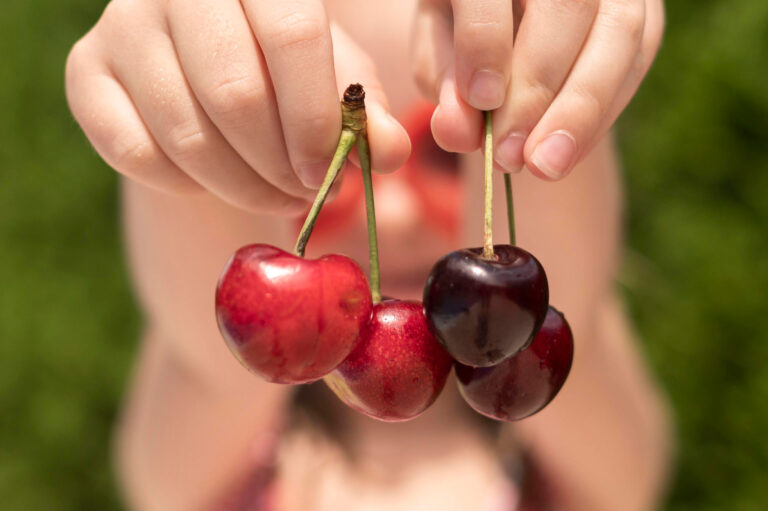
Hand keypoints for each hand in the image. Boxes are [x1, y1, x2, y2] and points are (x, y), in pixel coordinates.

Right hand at [66, 0, 409, 214]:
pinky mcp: (85, 72)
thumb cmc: (286, 70)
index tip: (330, 175)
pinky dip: (186, 186)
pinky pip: (136, 155)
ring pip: (187, 136)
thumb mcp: (334, 79)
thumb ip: (365, 112)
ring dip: (243, 187)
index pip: (292, 35)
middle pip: (235, 93)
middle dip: (280, 166)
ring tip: (275, 194)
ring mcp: (122, 24)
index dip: (315, 119)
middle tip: (304, 193)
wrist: (207, 65)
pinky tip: (214, 179)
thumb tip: (387, 152)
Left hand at [412, 0, 664, 179]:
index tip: (481, 101)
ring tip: (543, 166)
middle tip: (508, 156)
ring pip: (618, 32)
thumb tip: (458, 132)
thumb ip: (446, 87)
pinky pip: (637, 58)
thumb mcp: (440, 55)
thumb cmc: (464, 33)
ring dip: (580, 111)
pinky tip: (567, 152)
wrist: (513, 21)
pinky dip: (602, 114)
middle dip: (537, 90)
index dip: (485, 43)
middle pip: (567, 7)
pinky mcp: (643, 8)